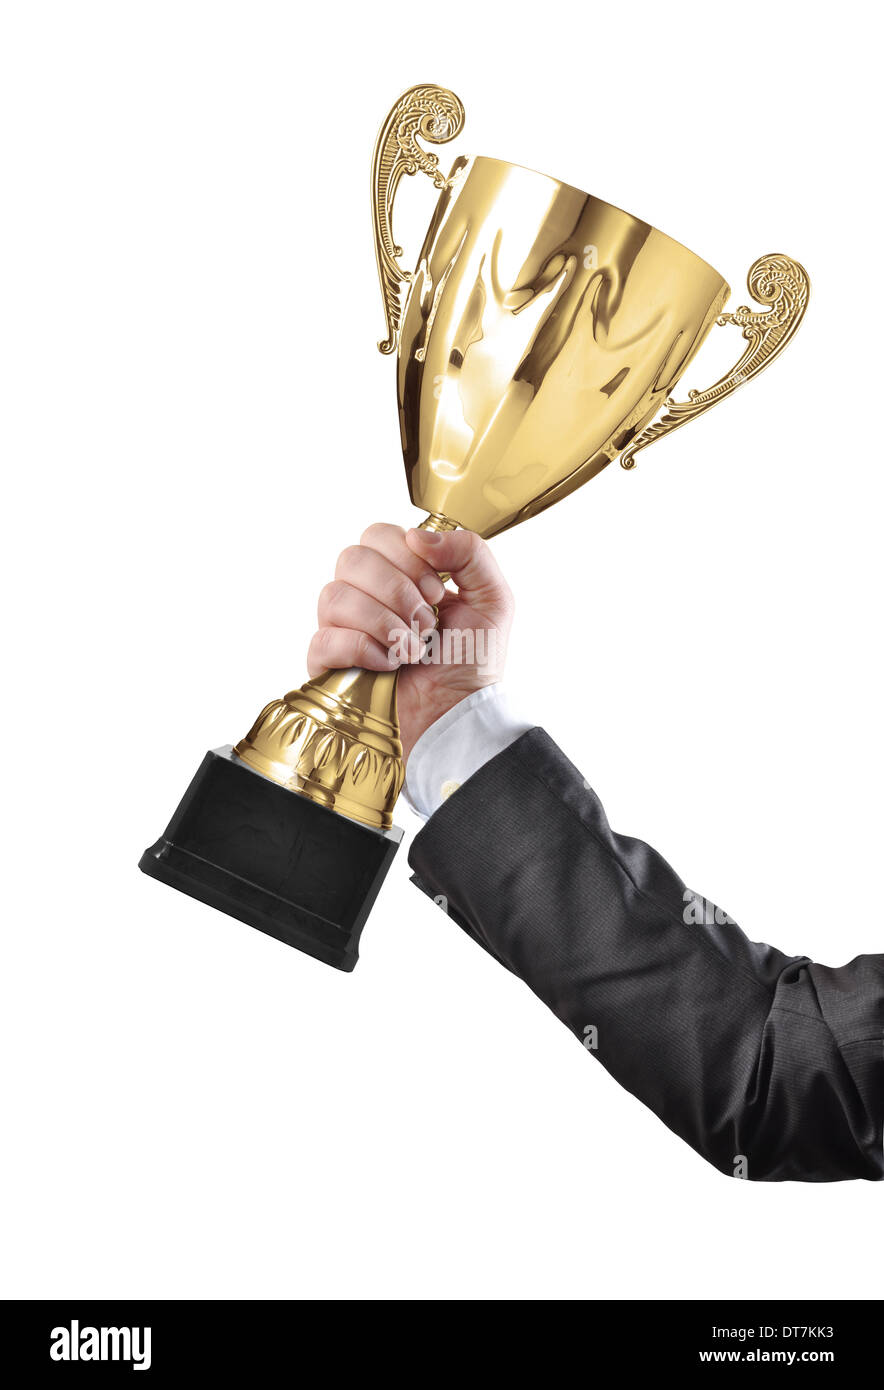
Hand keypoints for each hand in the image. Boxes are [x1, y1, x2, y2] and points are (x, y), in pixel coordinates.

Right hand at [307, 523, 513, 762]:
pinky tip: (389, 664)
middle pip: (352, 559)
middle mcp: (366, 594)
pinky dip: (363, 650)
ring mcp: (344, 627)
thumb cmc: (474, 661)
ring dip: (384, 623)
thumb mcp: (492, 598)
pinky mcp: (329, 663)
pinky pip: (324, 638)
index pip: (377, 534)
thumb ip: (469, 551)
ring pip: (334, 596)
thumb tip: (417, 536)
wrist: (460, 714)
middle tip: (427, 623)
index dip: (408, 560)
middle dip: (397, 592)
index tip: (438, 593)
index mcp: (400, 572)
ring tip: (413, 649)